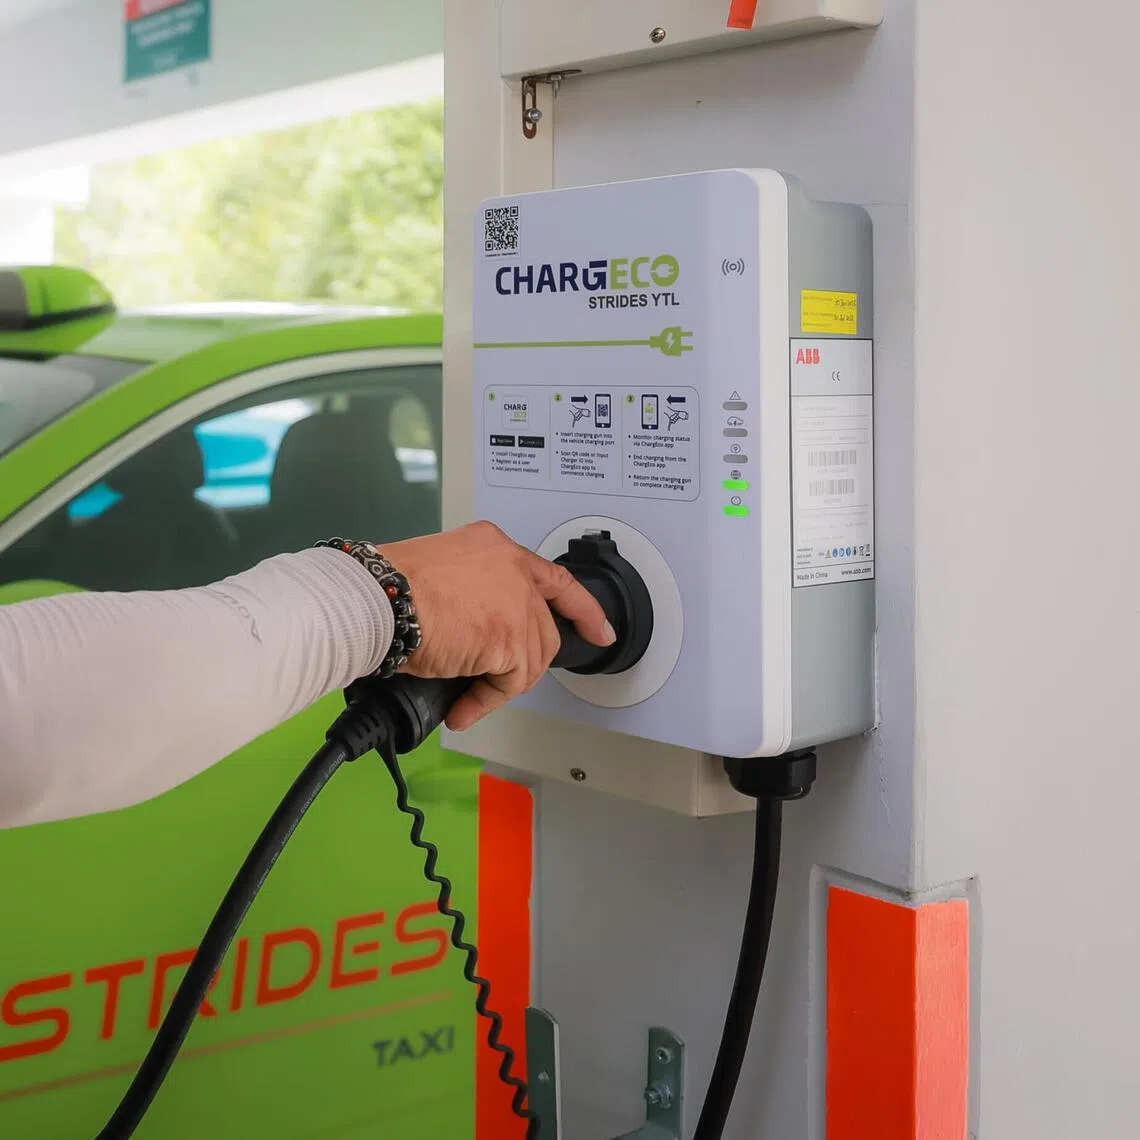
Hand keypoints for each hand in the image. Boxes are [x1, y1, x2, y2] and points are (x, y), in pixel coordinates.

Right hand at [380, 522, 614, 730]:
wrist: (376, 599)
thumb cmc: (388, 587)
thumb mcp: (440, 571)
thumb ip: (471, 592)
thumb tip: (476, 629)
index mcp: (495, 548)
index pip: (553, 579)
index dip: (582, 609)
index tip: (599, 629)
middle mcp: (512, 569)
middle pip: (543, 629)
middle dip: (525, 664)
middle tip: (497, 683)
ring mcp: (515, 604)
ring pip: (529, 660)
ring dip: (499, 687)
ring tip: (467, 697)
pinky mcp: (509, 638)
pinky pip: (509, 683)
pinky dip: (486, 702)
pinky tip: (463, 708)